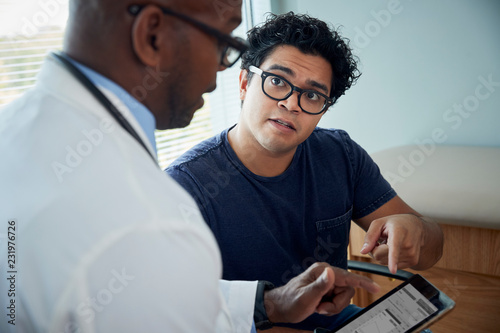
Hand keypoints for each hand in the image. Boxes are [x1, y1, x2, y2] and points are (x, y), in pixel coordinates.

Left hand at [263, 262, 379, 323]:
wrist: (281, 307)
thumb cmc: (290, 302)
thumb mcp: (305, 296)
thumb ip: (320, 285)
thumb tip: (332, 272)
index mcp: (322, 271)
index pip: (347, 276)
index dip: (362, 283)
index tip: (375, 288)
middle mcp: (326, 274)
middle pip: (347, 290)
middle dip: (337, 303)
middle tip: (321, 308)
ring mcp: (327, 281)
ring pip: (344, 297)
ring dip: (333, 307)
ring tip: (318, 308)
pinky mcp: (326, 289)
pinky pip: (338, 300)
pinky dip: (331, 307)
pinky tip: (319, 307)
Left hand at [360, 213, 424, 273]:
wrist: (416, 226)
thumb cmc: (396, 223)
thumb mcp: (379, 223)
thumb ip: (370, 236)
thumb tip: (363, 252)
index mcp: (399, 233)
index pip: (394, 248)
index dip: (393, 259)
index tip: (393, 270)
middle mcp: (407, 245)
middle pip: (380, 256)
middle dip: (375, 250)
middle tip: (379, 241)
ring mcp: (411, 255)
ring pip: (384, 263)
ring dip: (382, 254)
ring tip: (389, 243)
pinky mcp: (413, 262)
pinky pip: (392, 266)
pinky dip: (389, 259)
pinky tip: (394, 249)